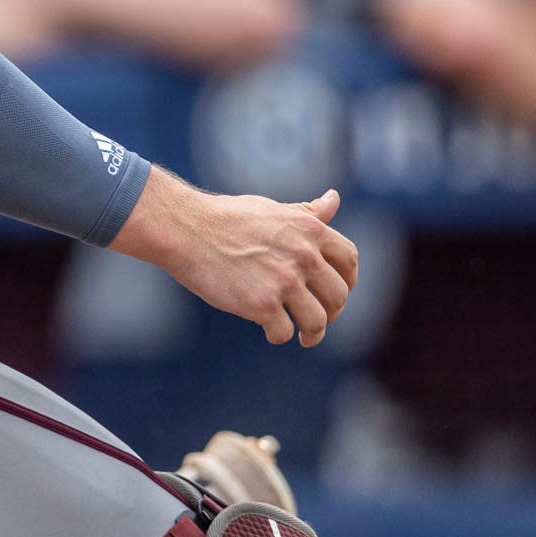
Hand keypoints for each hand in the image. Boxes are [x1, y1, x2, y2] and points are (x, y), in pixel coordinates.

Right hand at [112, 173, 358, 346]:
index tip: (338, 291)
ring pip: (317, 321)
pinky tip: (269, 332)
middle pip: (338, 295)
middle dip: (332, 311)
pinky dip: (278, 336)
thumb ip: (306, 212)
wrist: (187, 230)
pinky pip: (284, 332)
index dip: (348, 280)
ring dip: (313, 334)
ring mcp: (284, 282)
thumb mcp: (272, 209)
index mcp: (310, 230)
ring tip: (304, 337)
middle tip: (319, 319)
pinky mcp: (262, 304)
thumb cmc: (225, 218)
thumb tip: (333, 199)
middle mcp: (304, 256)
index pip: (348, 260)